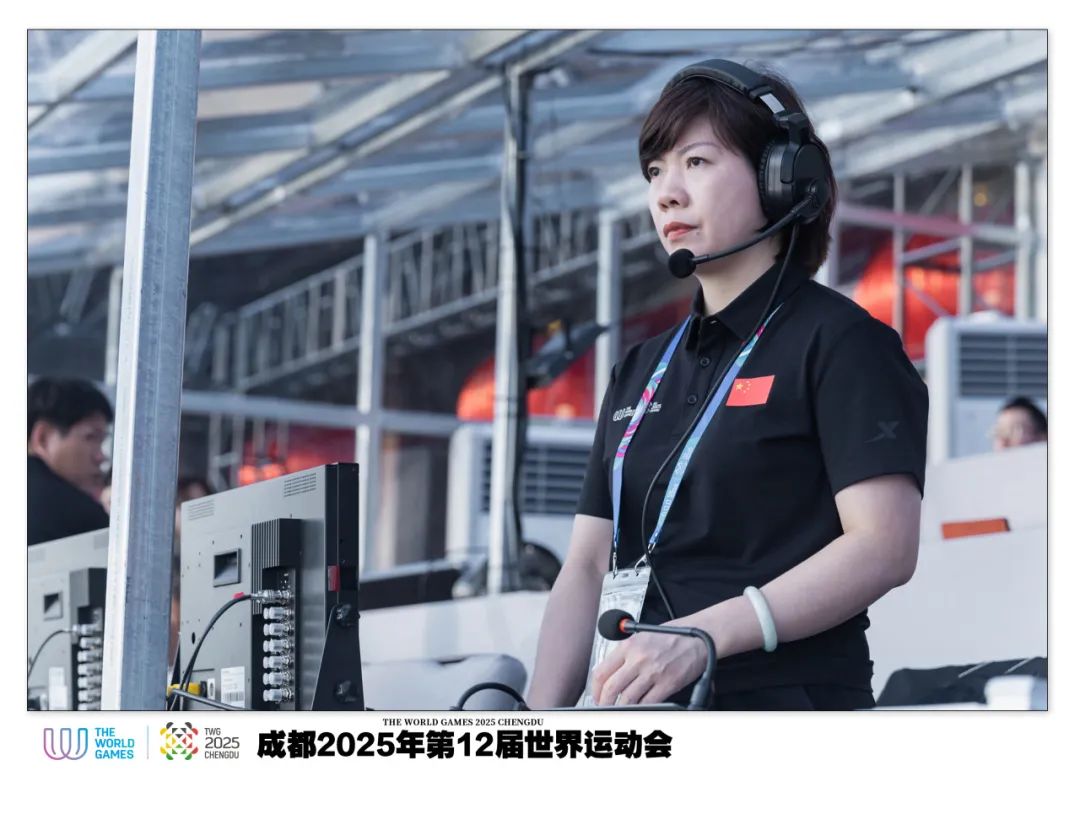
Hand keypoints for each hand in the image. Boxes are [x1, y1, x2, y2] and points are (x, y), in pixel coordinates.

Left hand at [591, 624, 707, 705]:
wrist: (698, 638)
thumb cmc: (672, 636)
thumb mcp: (642, 636)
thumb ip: (625, 653)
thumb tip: (610, 674)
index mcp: (629, 646)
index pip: (602, 672)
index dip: (595, 689)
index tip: (596, 696)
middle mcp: (638, 659)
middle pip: (611, 688)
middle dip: (604, 702)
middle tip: (604, 707)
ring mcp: (653, 672)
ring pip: (628, 698)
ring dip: (621, 708)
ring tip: (619, 710)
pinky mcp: (668, 683)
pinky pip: (648, 702)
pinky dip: (641, 708)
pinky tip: (638, 709)